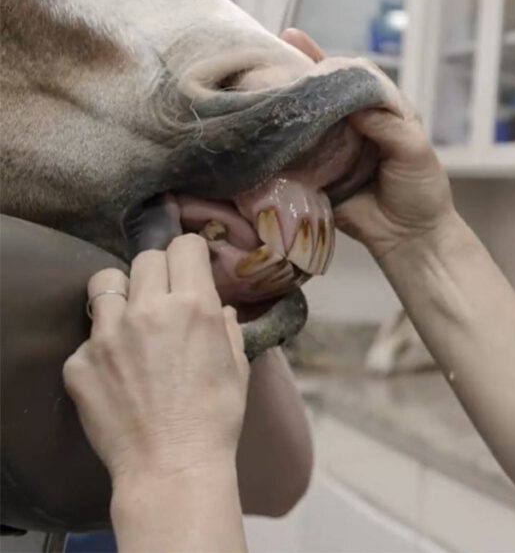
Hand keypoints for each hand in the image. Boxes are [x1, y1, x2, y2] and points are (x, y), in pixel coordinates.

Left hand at [63, 234, 249, 484]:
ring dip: (122, 295)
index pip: (184, 246)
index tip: (190, 265)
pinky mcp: (79, 362)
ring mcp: (108, 335)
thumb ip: (226, 328)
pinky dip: (102, 347)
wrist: (172, 467)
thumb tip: (219, 310)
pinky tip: (118, 372)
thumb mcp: (237, 366)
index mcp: (193, 306)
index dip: (189, 252)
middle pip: (145, 258)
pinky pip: (88, 337)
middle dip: (158, 271)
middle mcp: (148, 310)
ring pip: (105, 283)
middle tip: (164, 297)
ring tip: (131, 321)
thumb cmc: (215, 419)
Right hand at [281, 28, 458, 259]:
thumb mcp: (413, 151)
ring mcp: (332, 149)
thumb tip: (353, 106)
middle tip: (262, 59)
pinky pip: (295, 158)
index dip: (327, 59)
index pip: (352, 75)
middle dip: (293, 75)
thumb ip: (388, 126)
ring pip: (303, 122)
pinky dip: (279, 146)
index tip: (297, 41)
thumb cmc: (420, 190)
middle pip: (320, 94)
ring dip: (282, 108)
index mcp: (379, 111)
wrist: (410, 237)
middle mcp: (352, 125)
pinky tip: (259, 130)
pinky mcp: (317, 176)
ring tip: (251, 87)